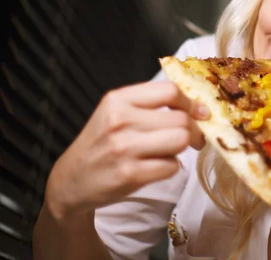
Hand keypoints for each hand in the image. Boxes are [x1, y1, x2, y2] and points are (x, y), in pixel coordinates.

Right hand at [45, 81, 209, 221]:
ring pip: (180, 140)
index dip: (191, 102)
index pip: (170, 91)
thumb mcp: (117, 112)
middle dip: (192, 130)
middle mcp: (120, 120)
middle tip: (190, 138)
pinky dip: (170, 168)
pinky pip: (172, 166)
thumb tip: (198, 107)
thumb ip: (151, 104)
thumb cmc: (102, 143)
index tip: (199, 112)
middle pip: (180, 118)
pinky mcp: (129, 174)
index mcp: (119, 99)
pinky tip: (156, 167)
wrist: (71, 179)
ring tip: (168, 151)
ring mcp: (124, 147)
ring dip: (181, 148)